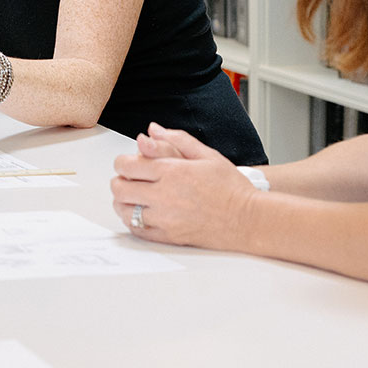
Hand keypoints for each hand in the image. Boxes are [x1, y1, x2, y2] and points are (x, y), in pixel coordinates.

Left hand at [109, 123, 257, 247]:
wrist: (248, 220)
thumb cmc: (231, 188)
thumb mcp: (207, 155)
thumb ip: (177, 140)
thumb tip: (153, 130)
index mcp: (171, 172)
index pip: (127, 165)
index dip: (122, 163)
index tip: (128, 164)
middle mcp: (164, 195)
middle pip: (120, 188)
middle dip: (119, 181)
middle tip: (128, 180)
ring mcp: (165, 218)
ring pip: (125, 211)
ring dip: (123, 202)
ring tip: (133, 198)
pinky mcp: (169, 236)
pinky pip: (138, 231)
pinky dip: (133, 222)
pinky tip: (141, 215)